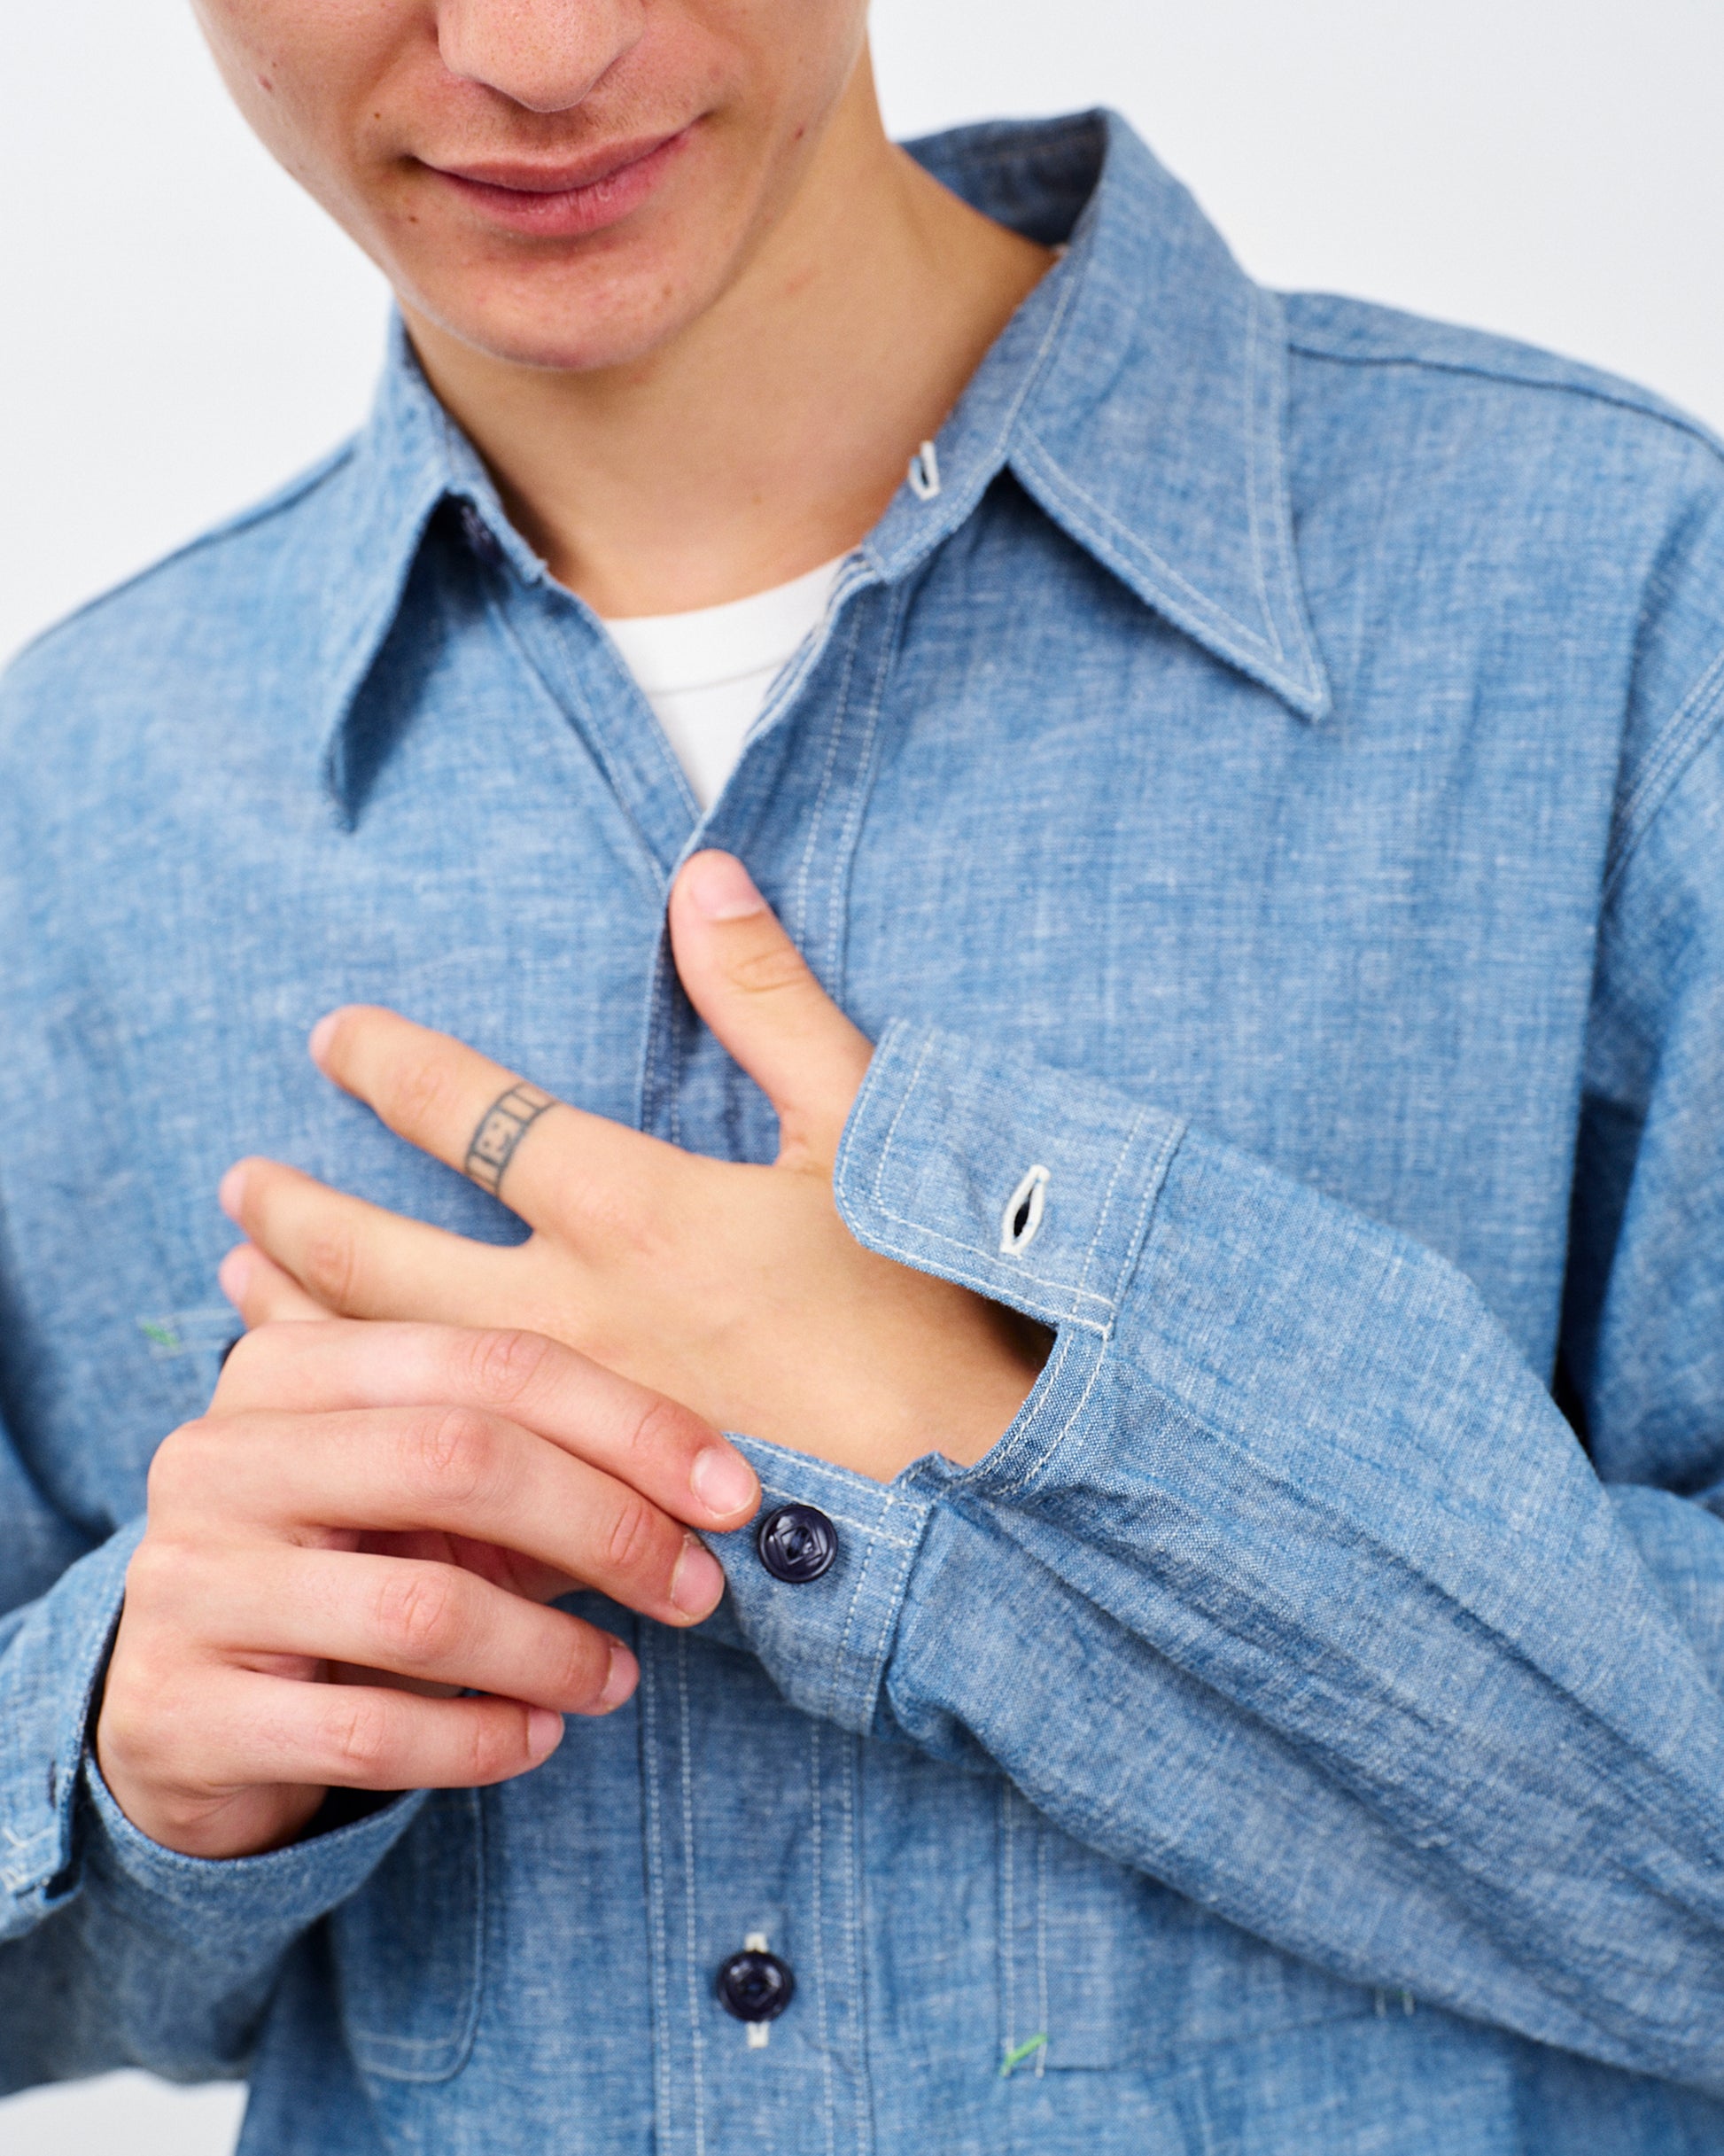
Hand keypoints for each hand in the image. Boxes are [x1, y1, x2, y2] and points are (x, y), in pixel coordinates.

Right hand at [96, 1318, 759, 1858]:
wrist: (180, 1708)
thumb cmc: (346, 1569)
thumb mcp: (425, 1495)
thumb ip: (535, 1458)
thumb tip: (715, 1480)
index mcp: (286, 1366)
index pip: (491, 1362)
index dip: (629, 1421)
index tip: (733, 1491)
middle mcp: (220, 1456)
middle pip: (461, 1457)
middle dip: (608, 1525)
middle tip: (698, 1589)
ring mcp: (187, 1584)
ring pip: (423, 1606)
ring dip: (555, 1650)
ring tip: (619, 1678)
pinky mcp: (181, 1714)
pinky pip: (372, 1731)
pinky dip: (482, 1739)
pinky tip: (536, 1737)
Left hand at [220, 851, 1047, 1483]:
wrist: (974, 1505)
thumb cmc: (929, 1309)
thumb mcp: (865, 1128)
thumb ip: (772, 1001)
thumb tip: (704, 878)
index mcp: (633, 1212)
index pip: (469, 1115)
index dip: (389, 1065)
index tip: (334, 1038)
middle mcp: (571, 1317)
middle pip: (380, 1260)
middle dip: (294, 1212)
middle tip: (239, 1184)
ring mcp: (566, 1425)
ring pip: (387, 1368)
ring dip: (298, 1320)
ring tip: (236, 1289)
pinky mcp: (587, 1511)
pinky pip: (443, 1472)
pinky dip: (372, 1444)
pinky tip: (336, 1434)